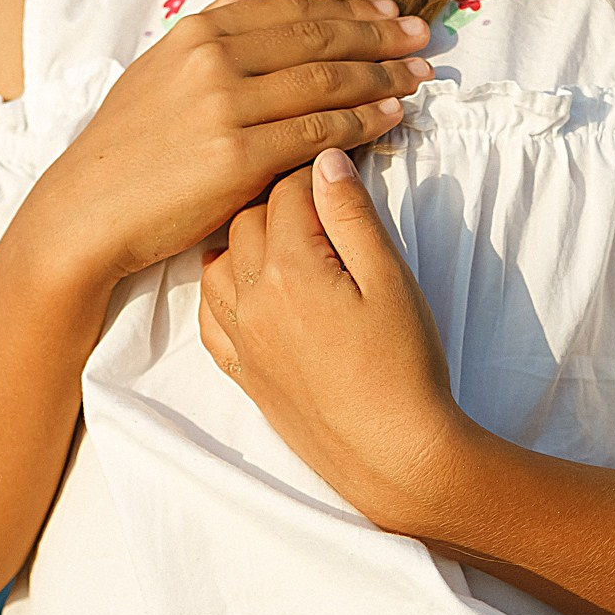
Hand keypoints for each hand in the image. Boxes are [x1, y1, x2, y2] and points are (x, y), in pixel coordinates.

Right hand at [26, 0, 431, 289]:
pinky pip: (319, 132)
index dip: (351, 11)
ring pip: (327, 82)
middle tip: (425, 40)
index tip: (391, 16)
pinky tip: (392, 119)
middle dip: (381, 38)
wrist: (86, 212)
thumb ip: (209, 25)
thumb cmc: (126, 148)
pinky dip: (364, 123)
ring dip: (384, 79)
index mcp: (196, 31)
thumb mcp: (159, 71)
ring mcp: (224, 106)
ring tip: (421, 79)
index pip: (293, 9)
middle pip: (319, 39)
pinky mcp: (237, 157)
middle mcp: (212, 58)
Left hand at [197, 152, 468, 526]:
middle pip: (247, 218)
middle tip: (317, 195)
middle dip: (279, 198)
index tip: (336, 165)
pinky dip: (224, 287)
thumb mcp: (390, 280)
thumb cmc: (404, 366)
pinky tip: (251, 284)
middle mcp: (251, 299)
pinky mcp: (243, 369)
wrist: (393, 454)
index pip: (286, 191)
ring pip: (219, 260)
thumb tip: (325, 159)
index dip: (313, 170)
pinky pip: (210, 314)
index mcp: (290, 268)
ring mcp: (241, 337)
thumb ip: (352, 216)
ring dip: (246, 239)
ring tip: (287, 237)